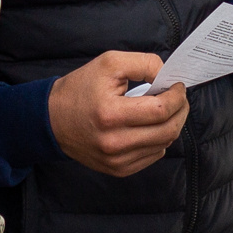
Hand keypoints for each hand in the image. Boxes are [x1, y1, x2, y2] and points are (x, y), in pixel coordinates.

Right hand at [50, 52, 188, 177]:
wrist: (51, 119)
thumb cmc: (80, 88)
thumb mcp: (109, 63)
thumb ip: (144, 63)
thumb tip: (167, 77)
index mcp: (111, 114)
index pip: (160, 110)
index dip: (177, 97)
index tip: (177, 86)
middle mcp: (114, 142)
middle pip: (167, 130)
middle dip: (180, 110)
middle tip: (178, 97)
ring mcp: (117, 160)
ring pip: (164, 144)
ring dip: (171, 124)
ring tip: (164, 109)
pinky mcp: (118, 169)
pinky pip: (153, 156)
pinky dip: (158, 139)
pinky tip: (149, 126)